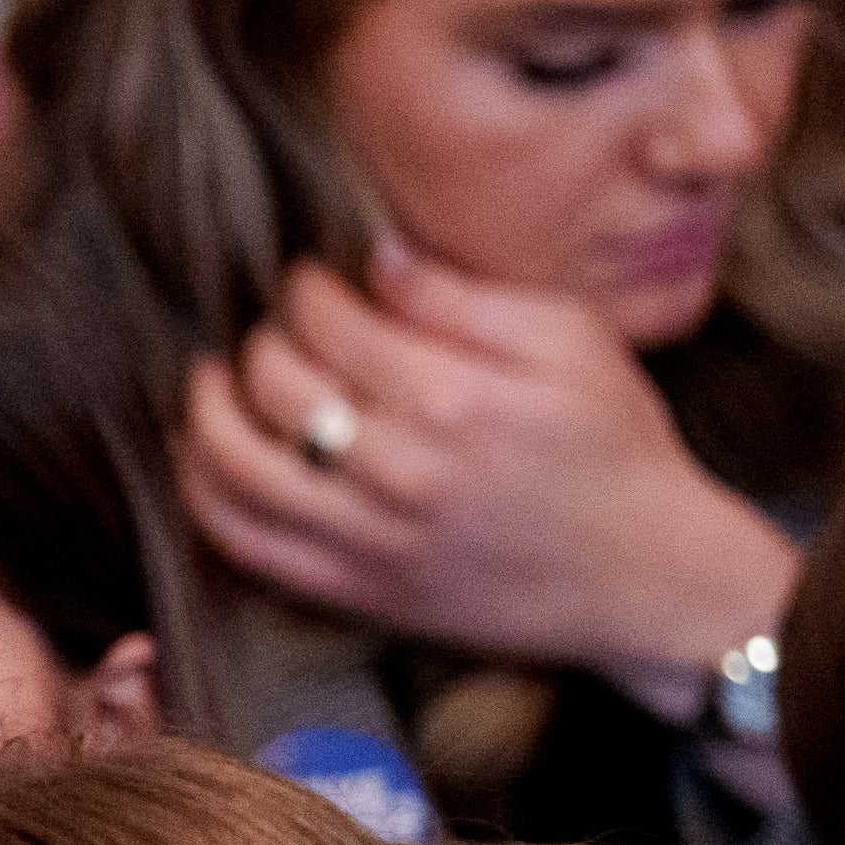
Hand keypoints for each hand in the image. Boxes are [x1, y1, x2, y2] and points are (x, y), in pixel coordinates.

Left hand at [184, 246, 802, 694]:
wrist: (642, 572)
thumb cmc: (613, 445)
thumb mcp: (573, 342)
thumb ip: (464, 297)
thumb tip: (375, 257)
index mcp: (454, 398)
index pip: (328, 324)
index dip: (305, 290)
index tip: (311, 281)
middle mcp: (400, 470)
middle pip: (275, 386)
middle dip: (261, 342)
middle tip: (277, 329)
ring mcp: (368, 536)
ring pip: (237, 467)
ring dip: (206, 412)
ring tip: (211, 379)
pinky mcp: (353, 587)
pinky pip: (244, 543)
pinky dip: (204, 495)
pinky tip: (202, 455)